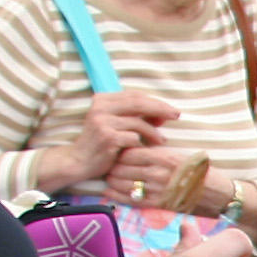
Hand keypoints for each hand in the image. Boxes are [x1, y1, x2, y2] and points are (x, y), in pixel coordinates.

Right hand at [30, 90, 178, 195]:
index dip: (154, 101)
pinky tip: (147, 149)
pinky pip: (134, 137)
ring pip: (138, 122)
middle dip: (161, 109)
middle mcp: (100, 107)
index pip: (134, 95)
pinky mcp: (107, 137)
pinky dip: (143, 143)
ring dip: (154, 132)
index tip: (170, 110)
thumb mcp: (114, 124)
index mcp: (102, 99)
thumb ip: (133, 116)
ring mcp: (102, 122)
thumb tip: (162, 114)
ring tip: (162, 140)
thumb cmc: (100, 143)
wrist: (79, 161)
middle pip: (138, 103)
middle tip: (176, 115)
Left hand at [103, 140, 226, 214]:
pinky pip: (132, 200)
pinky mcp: (159, 205)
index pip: (131, 152)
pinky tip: (110, 191)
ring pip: (125, 183)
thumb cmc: (201, 172)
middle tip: (107, 165)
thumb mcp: (181, 155)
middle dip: (112, 166)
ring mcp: (158, 191)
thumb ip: (159, 152)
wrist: (219, 194)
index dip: (119, 151)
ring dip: (113, 180)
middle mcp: (160, 173)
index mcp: (165, 157)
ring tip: (108, 177)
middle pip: (124, 168)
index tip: (115, 151)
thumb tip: (137, 148)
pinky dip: (118, 195)